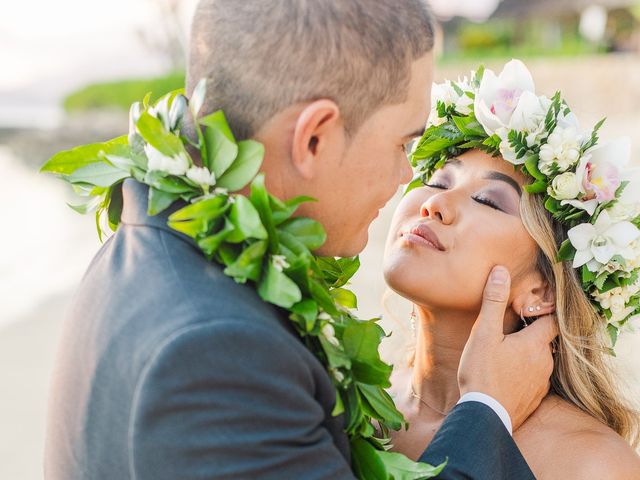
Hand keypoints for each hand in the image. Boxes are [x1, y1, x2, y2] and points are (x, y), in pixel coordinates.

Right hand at [458, 265, 557, 429]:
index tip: (529, 307)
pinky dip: (524, 373)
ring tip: (505, 351)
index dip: (542, 311)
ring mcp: (541, 383)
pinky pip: (534, 379)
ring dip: (527, 354)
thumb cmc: (483, 372)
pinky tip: (506, 374)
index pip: (551, 319)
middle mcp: (545, 362)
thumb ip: (493, 301)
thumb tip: (501, 271)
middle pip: (545, 340)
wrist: (485, 416)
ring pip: (540, 360)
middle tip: (511, 328)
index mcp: (536, 343)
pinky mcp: (534, 399)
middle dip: (531, 332)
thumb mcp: (484, 333)